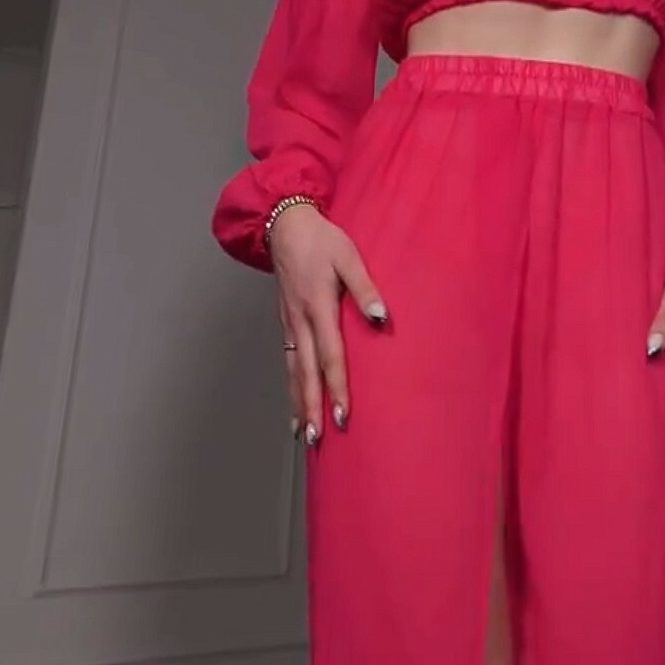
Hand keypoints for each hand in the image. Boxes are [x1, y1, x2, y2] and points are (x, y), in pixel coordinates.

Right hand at [268, 204, 386, 445]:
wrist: (284, 225)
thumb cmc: (320, 240)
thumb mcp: (348, 256)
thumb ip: (365, 288)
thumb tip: (380, 317)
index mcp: (317, 307)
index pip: (329, 356)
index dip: (337, 387)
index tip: (344, 414)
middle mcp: (299, 322)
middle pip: (305, 373)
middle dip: (312, 408)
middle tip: (318, 439)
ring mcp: (289, 325)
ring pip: (293, 372)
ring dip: (298, 404)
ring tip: (304, 434)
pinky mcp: (286, 323)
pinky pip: (287, 362)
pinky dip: (291, 387)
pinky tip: (295, 404)